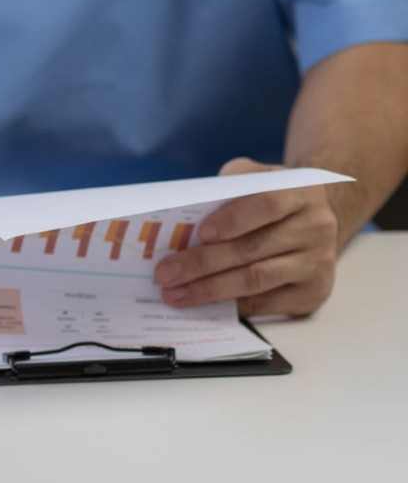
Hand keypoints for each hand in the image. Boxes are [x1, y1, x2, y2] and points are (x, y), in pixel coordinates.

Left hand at [155, 158, 340, 315]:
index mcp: (301, 192)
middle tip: (165, 274)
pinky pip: (265, 303)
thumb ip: (226, 188)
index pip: (268, 204)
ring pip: (256, 279)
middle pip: (253, 248)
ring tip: (175, 294)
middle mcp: (316, 227)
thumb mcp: (254, 177)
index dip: (234, 219)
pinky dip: (230, 306)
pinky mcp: (313, 292)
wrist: (312, 223)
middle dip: (203, 263)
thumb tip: (181, 217)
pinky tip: (202, 306)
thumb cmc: (269, 197)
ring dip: (210, 289)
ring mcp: (318, 262)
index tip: (201, 233)